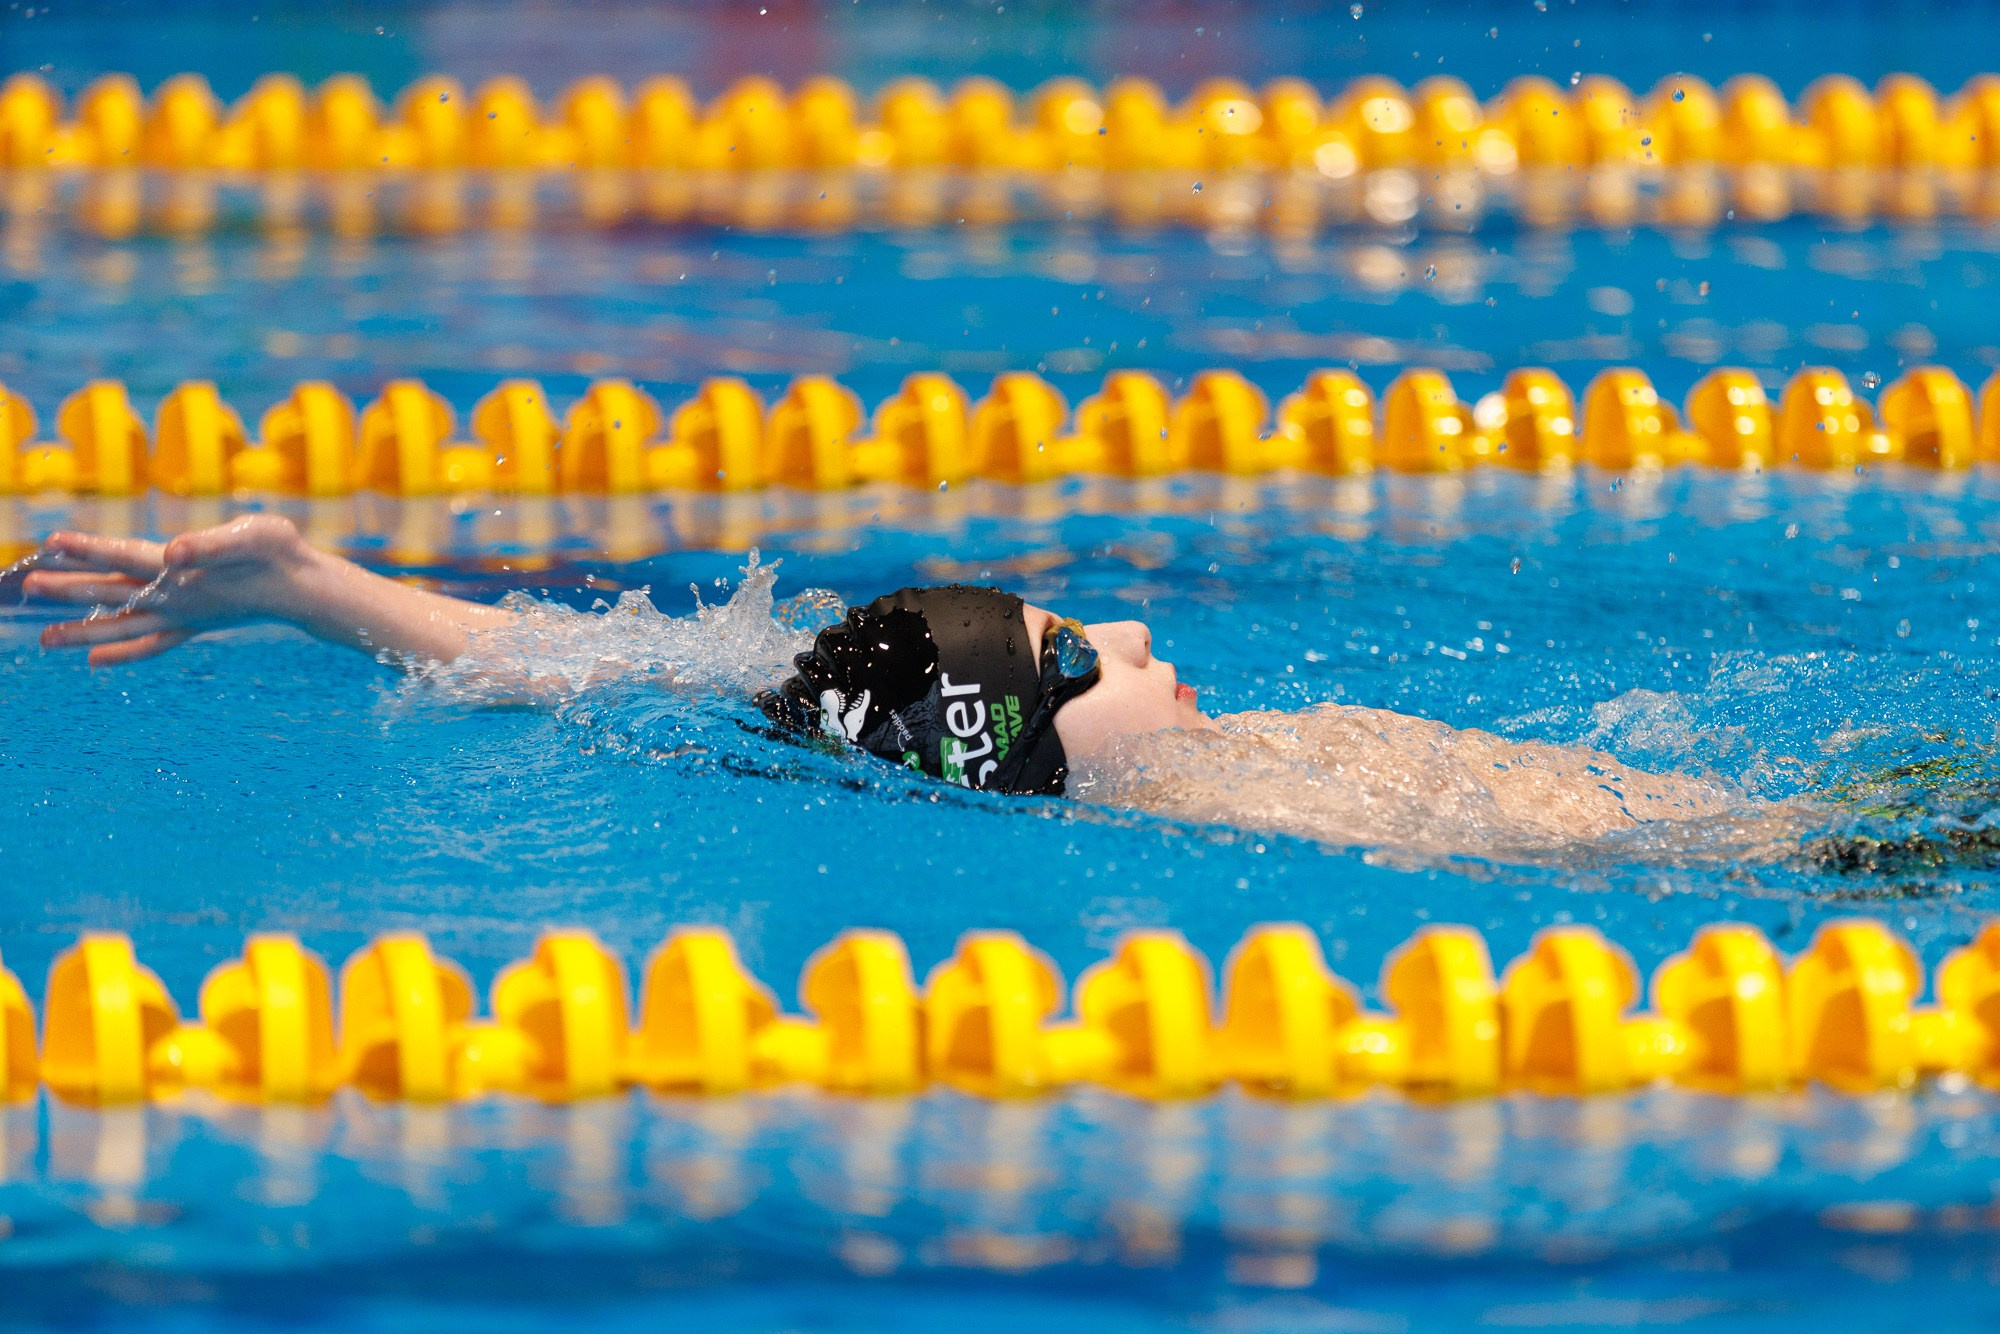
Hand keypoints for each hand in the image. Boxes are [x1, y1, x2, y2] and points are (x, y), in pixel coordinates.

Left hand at [18, 515, 318, 665]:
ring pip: (125, 624)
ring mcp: (185, 614)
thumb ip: (209, 545)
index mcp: (185, 573)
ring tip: (44, 640)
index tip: (53, 543)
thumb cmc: (282, 555)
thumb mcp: (252, 537)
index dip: (90, 549)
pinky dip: (124, 651)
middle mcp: (177, 598)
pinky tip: (97, 661)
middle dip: (70, 591)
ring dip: (83, 630)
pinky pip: (152, 641)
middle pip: (114, 594)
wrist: (309, 587)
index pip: (126, 556)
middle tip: (27, 588)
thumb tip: (171, 554)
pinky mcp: (196, 621)